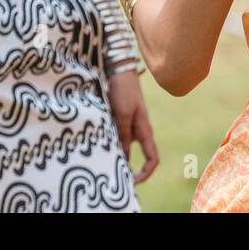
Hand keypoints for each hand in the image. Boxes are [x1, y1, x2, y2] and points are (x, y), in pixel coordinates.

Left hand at [106, 68, 159, 183]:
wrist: (118, 68)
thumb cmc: (123, 90)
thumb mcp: (122, 114)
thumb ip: (122, 135)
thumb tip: (122, 159)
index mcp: (145, 130)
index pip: (153, 158)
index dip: (145, 173)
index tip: (132, 181)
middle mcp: (138, 130)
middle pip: (134, 155)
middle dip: (123, 165)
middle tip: (108, 169)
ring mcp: (129, 124)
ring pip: (121, 145)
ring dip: (111, 150)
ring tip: (98, 150)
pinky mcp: (118, 118)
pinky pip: (114, 135)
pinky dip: (106, 139)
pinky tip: (95, 137)